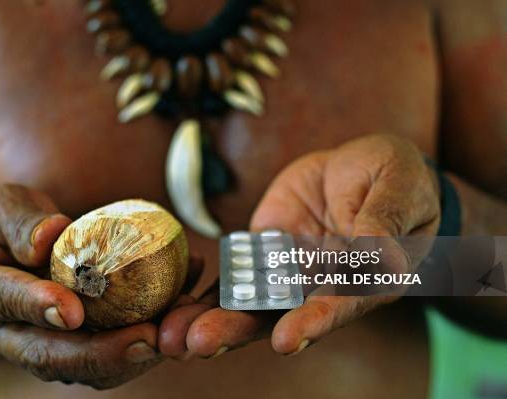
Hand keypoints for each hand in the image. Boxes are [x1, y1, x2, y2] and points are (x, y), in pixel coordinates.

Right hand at [0, 184, 160, 388]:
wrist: (1, 256)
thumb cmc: (0, 227)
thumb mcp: (0, 207)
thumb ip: (20, 220)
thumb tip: (50, 237)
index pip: (1, 300)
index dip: (36, 306)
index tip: (72, 310)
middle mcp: (0, 332)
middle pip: (45, 355)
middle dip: (97, 353)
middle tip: (144, 339)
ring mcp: (33, 347)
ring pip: (77, 368)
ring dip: (125, 358)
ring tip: (166, 339)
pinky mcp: (65, 351)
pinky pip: (100, 360)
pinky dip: (136, 348)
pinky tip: (170, 324)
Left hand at [159, 134, 439, 356]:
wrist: (361, 168)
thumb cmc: (398, 178)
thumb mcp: (400, 186)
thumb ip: (384, 218)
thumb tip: (373, 251)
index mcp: (364, 279)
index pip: (340, 305)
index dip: (314, 323)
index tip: (284, 340)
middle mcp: (321, 284)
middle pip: (279, 315)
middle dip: (238, 331)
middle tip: (198, 346)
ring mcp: (288, 268)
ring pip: (248, 300)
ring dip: (211, 318)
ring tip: (172, 337)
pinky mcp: (264, 247)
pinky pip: (234, 271)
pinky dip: (206, 289)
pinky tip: (173, 304)